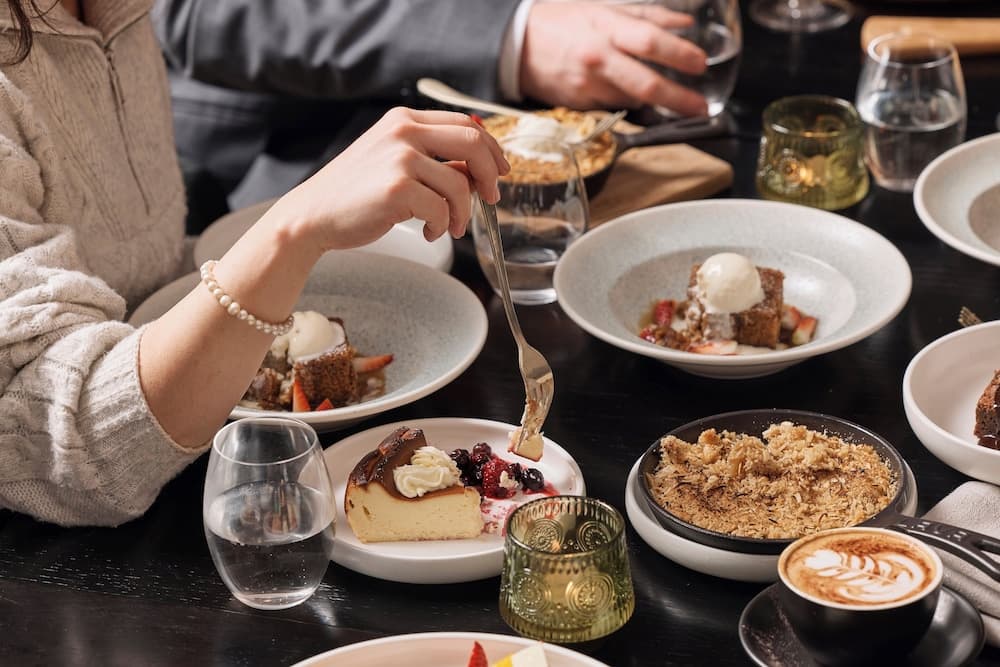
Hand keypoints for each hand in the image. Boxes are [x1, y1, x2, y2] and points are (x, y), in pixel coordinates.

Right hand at [272, 107, 509, 251]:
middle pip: (472, 143)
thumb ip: (432, 159)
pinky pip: (442, 210)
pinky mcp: (397, 189)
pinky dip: (443, 226)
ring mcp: (400, 159)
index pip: (465, 123)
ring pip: (460, 184)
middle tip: (491, 199)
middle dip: (490, 174)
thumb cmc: (354, 193)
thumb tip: (477, 173)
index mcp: (404, 120)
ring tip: (450, 227)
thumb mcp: (393, 161)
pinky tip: (430, 233)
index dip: (490, 148)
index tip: (500, 170)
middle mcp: (403, 132)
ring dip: (463, 213)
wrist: (313, 214)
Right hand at [519, 2, 708, 115]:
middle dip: (678, 99)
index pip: (651, 42)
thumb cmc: (562, 23)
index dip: (680, 54)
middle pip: (646, 83)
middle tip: (700, 106)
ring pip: (633, 100)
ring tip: (668, 97)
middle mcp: (598, 59)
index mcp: (606, 28)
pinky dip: (626, 101)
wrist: (518, 47)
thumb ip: (647, 15)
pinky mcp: (580, 105)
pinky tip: (626, 92)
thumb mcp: (603, 8)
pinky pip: (613, 105)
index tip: (700, 64)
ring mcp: (589, 86)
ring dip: (653, 101)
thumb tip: (682, 22)